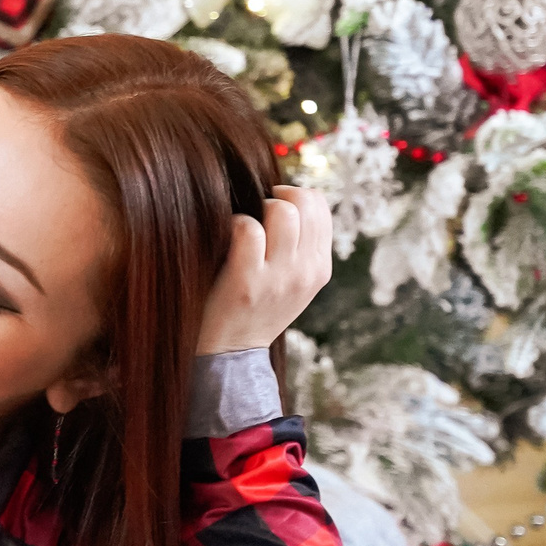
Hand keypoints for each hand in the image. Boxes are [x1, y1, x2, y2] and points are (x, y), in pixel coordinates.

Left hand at [198, 184, 331, 354]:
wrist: (231, 352)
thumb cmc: (254, 307)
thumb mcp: (292, 282)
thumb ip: (299, 248)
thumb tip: (287, 200)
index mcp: (319, 267)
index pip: (320, 206)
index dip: (293, 194)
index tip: (271, 204)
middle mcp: (306, 271)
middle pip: (305, 202)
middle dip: (276, 195)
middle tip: (255, 208)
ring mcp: (279, 277)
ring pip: (282, 212)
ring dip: (256, 207)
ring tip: (242, 224)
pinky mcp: (248, 282)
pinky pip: (248, 230)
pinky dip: (233, 223)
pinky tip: (225, 235)